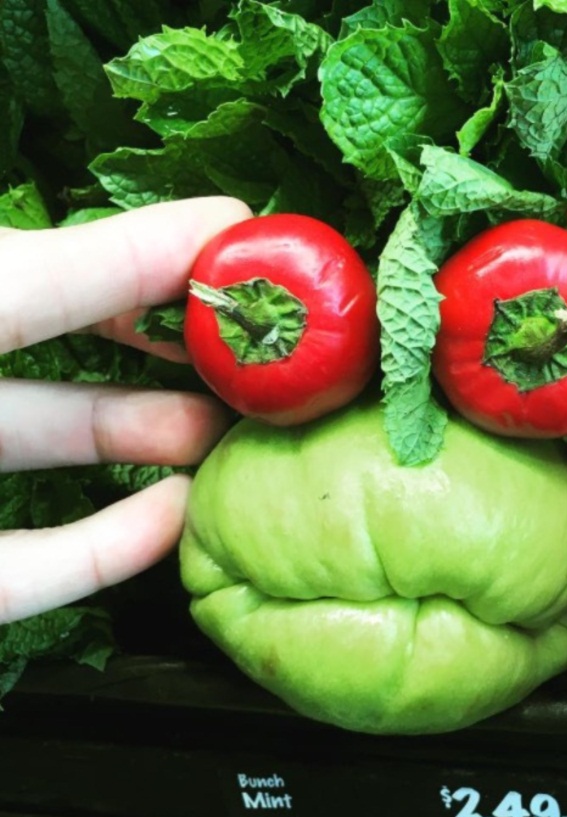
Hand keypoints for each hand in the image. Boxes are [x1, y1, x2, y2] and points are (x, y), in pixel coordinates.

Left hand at [0, 197, 251, 624]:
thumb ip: (85, 268)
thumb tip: (217, 227)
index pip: (72, 263)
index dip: (171, 254)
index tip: (265, 256)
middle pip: (74, 357)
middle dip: (178, 356)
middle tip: (262, 360)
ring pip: (62, 456)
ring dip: (160, 445)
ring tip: (234, 437)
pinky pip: (30, 569)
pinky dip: (109, 545)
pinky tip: (174, 520)